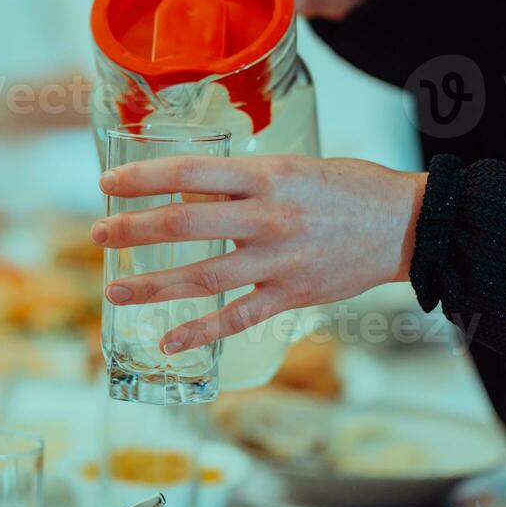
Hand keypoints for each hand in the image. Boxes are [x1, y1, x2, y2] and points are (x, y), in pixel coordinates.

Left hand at [92, 155, 426, 352]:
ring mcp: (278, 259)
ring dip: (153, 285)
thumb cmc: (351, 188)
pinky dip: (200, 331)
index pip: (188, 172)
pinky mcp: (292, 295)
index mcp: (266, 174)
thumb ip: (244, 179)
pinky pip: (237, 317)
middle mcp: (267, 215)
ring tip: (115, 291)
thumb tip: (189, 190)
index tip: (107, 185)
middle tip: (98, 235)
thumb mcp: (294, 166)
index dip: (142, 179)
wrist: (407, 225)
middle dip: (132, 230)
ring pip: (202, 275)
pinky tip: (168, 340)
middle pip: (184, 222)